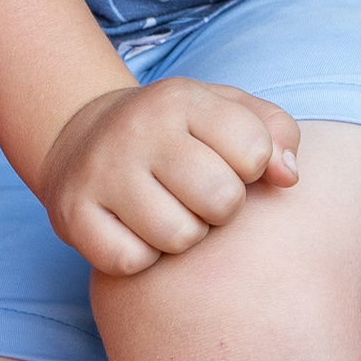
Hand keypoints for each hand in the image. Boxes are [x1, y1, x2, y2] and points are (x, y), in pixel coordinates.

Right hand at [34, 78, 300, 276]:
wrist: (80, 138)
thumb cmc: (176, 135)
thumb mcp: (223, 112)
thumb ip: (274, 132)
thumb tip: (288, 177)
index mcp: (181, 98)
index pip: (255, 151)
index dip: (253, 169)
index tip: (231, 164)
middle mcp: (137, 129)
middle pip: (221, 199)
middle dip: (221, 209)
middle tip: (198, 197)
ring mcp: (101, 171)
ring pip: (178, 236)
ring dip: (182, 238)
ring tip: (168, 213)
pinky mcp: (73, 214)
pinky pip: (131, 261)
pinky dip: (140, 258)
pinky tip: (134, 232)